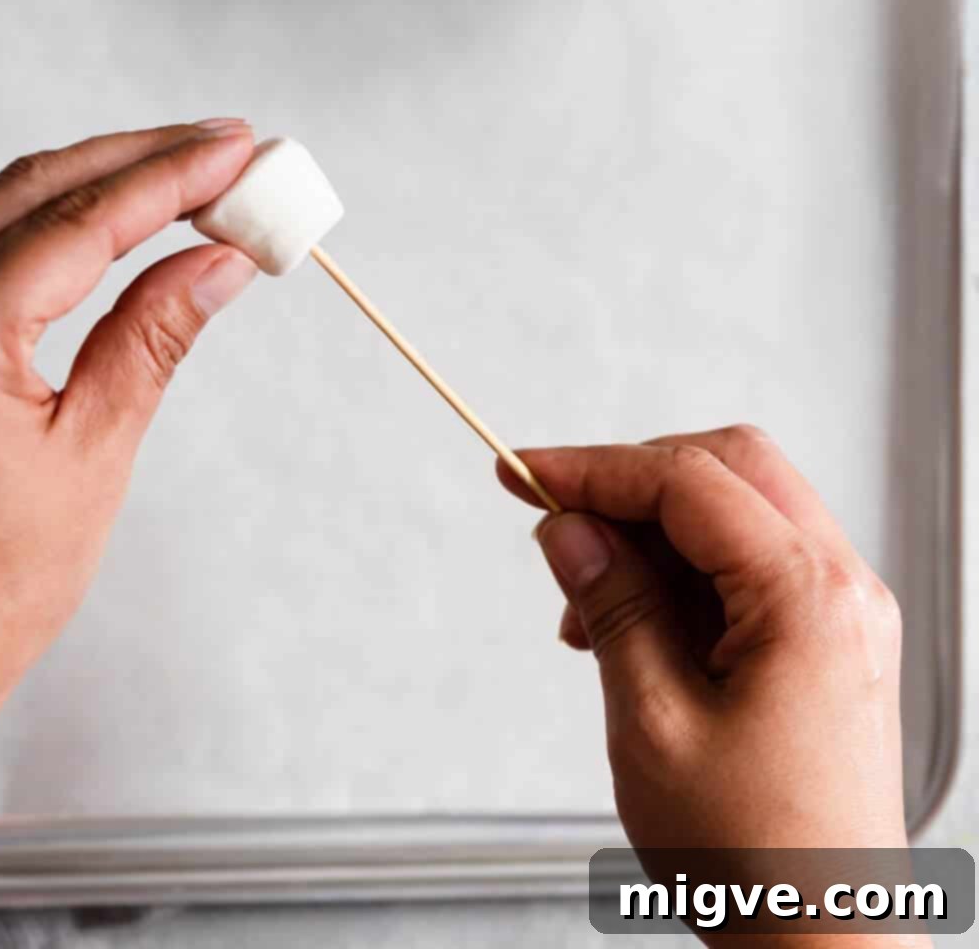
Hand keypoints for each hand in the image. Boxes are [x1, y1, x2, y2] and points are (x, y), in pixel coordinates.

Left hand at [0, 119, 256, 947]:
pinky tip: (105, 224)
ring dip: (97, 181)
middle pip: (41, 186)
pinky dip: (47, 222)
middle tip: (229, 150)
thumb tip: (218, 262)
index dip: (175, 176)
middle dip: (142, 159)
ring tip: (187, 177)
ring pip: (3, 204)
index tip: (240, 149)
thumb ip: (153, 337)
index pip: (85, 219)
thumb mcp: (90, 457)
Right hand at [501, 428, 906, 852]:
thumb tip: (569, 530)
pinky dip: (687, 572)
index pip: (690, 480)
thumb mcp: (655, 723)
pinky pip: (754, 564)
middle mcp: (844, 590)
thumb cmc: (757, 860)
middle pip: (730, 468)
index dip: (595, 468)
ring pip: (741, 510)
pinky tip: (632, 623)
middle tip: (555, 519)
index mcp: (809, 598)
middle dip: (633, 483)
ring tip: (588, 606)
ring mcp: (845, 614)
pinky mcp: (832, 642)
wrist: (823, 945)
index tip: (524, 474)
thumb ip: (612, 605)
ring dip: (655, 533)